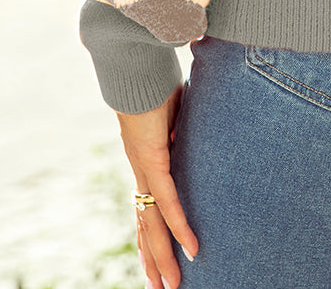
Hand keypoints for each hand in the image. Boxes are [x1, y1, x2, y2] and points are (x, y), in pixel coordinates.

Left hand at [117, 86, 199, 288]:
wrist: (136, 64)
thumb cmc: (155, 77)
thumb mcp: (176, 109)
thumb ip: (183, 123)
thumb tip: (194, 126)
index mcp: (146, 161)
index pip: (147, 207)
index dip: (151, 234)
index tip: (154, 259)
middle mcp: (141, 170)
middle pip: (147, 225)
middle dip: (154, 259)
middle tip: (161, 287)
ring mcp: (145, 167)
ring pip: (153, 223)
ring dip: (163, 255)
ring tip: (171, 284)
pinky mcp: (153, 159)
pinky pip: (168, 200)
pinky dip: (179, 224)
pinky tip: (190, 246)